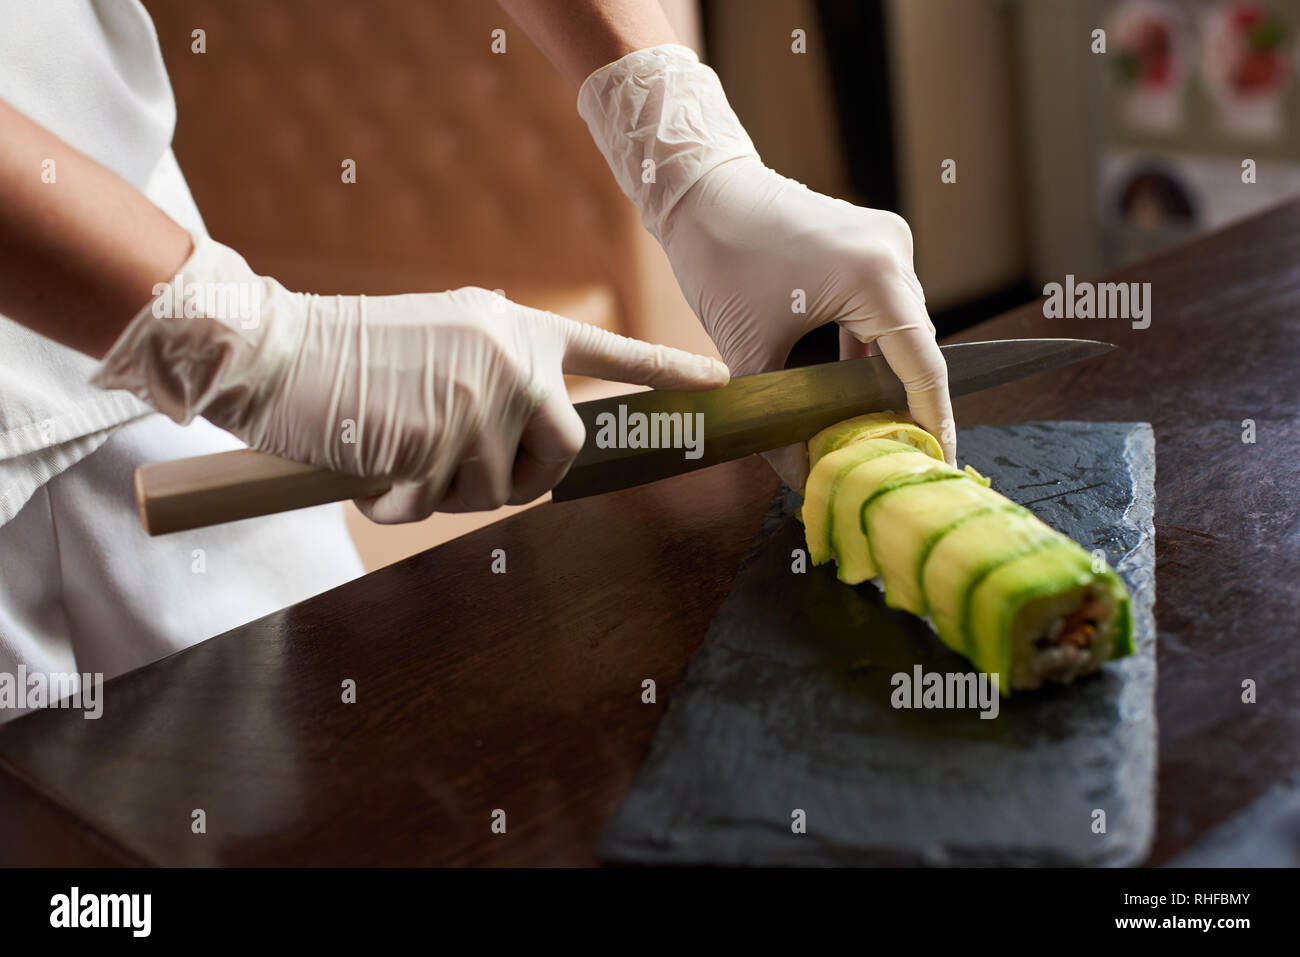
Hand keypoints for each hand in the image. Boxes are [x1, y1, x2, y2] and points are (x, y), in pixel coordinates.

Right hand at [92, 234, 729, 522]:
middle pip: (567, 448)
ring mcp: (480, 397)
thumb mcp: (444, 344)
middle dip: (527, 479)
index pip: (609, 354)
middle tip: (469, 476)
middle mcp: (511, 356)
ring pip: (500, 488)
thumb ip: (499, 379)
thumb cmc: (352, 357)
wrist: (274, 349)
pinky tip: (371, 468)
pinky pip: (444, 504)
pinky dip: (403, 504)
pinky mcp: (443, 437)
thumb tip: (533, 448)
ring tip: (399, 455)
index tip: (720, 382)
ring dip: (449, 493)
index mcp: (515, 328)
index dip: (667, 372)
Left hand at [578, 44, 954, 487]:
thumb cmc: (719, 257)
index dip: (932, 421)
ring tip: (874, 431)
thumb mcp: (746, 350)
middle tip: (896, 459)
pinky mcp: (869, 243)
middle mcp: (894, 253)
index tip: (939, 464)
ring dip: (885, 377)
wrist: (700, 188)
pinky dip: (868, 349)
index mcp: (875, 276)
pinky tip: (852, 389)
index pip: (922, 366)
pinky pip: (882, 308)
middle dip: (905, 405)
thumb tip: (800, 479)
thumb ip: (777, 417)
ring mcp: (886, 243)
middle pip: (915, 349)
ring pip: (898, 330)